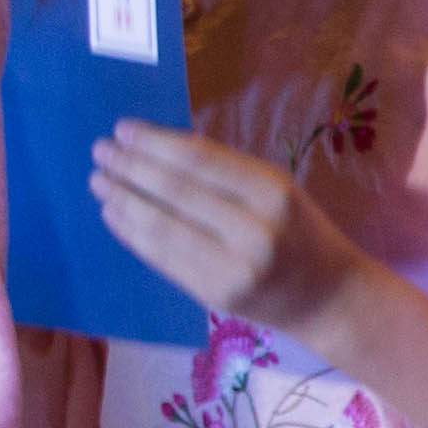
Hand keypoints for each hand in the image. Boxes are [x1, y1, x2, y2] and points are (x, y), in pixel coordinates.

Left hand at [89, 123, 375, 341]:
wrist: (329, 298)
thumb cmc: (299, 232)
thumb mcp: (275, 190)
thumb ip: (223, 172)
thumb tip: (153, 146)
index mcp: (274, 192)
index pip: (200, 160)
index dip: (154, 143)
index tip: (121, 129)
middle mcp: (255, 230)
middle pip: (175, 191)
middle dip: (130, 168)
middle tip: (99, 151)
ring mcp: (233, 267)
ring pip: (162, 227)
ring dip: (122, 200)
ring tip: (98, 181)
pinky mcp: (214, 295)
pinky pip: (162, 258)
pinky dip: (131, 234)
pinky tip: (112, 214)